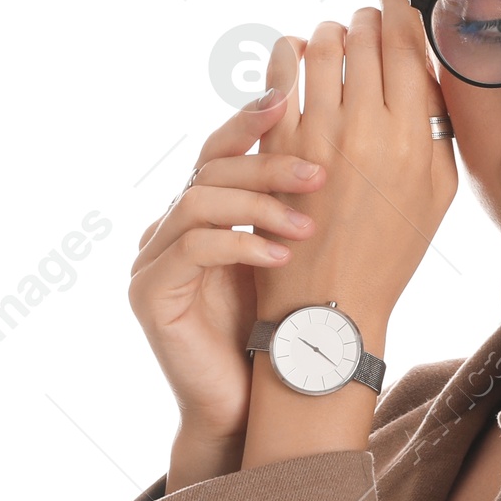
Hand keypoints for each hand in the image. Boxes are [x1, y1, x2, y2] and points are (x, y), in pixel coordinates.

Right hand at [129, 78, 327, 443]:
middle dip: (267, 165)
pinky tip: (282, 256)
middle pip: (210, 169)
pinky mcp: (149, 294)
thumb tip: (351, 145)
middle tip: (320, 172)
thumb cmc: (280, 331)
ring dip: (259, 206)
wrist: (250, 404)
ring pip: (198, 201)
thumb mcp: (295, 255)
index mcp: (201, 211)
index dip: (250, 118)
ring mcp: (151, 259)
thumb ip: (299, 205)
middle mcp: (167, 227)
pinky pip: (192, 249)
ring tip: (309, 225)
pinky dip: (241, 245)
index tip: (290, 96)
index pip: (221, 149)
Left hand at [254, 0, 457, 331]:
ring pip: (320, 46)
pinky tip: (295, 59)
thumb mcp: (437, 191)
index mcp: (414, 139)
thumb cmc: (390, 249)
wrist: (330, 303)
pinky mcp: (275, 146)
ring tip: (331, 42)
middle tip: (365, 23)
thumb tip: (426, 64)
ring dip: (327, 34)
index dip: (399, 3)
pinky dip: (287, 55)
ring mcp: (316, 136)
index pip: (407, 44)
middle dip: (365, 19)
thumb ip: (437, 125)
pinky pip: (278, 74)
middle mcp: (366, 130)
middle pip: (364, 36)